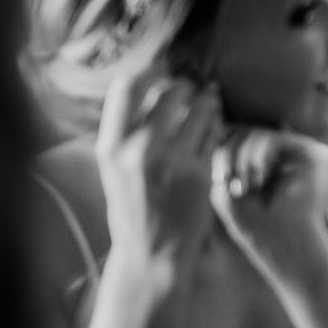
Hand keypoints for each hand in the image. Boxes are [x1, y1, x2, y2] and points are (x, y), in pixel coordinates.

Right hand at [95, 67, 221, 268]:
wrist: (151, 254)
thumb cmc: (134, 208)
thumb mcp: (115, 168)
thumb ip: (128, 131)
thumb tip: (152, 88)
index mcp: (110, 147)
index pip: (127, 87)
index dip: (149, 73)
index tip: (161, 73)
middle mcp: (138, 151)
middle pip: (169, 92)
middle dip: (184, 86)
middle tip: (190, 90)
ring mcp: (172, 162)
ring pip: (198, 110)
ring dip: (206, 102)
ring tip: (207, 102)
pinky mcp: (200, 174)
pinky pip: (214, 134)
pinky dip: (216, 126)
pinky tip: (213, 127)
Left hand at [210, 126, 326, 280]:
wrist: (288, 243)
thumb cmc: (255, 226)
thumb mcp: (228, 192)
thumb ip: (223, 160)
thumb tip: (218, 126)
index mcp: (253, 161)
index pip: (230, 138)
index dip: (220, 151)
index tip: (219, 180)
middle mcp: (272, 154)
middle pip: (239, 131)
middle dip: (227, 154)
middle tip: (226, 182)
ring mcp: (288, 153)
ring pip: (253, 133)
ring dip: (241, 159)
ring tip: (243, 188)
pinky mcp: (304, 154)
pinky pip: (271, 138)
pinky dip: (258, 157)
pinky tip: (258, 181)